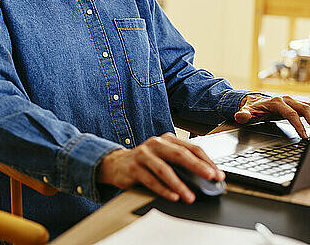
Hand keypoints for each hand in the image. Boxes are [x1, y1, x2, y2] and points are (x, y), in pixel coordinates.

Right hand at [97, 132, 224, 203]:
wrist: (117, 163)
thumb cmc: (146, 161)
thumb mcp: (164, 156)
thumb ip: (181, 162)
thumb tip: (205, 177)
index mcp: (168, 139)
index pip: (191, 147)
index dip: (206, 160)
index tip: (217, 174)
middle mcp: (156, 144)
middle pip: (180, 154)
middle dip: (197, 167)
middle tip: (210, 177)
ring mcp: (144, 154)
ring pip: (165, 169)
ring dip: (180, 184)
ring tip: (190, 196)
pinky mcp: (134, 167)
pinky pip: (151, 180)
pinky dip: (163, 189)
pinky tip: (173, 196)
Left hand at [234, 94, 309, 138]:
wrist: (253, 100)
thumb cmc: (252, 108)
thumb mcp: (247, 112)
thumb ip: (243, 115)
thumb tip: (240, 116)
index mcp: (276, 102)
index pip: (291, 114)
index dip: (298, 125)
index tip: (304, 136)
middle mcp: (285, 99)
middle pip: (302, 107)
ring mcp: (290, 101)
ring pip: (306, 106)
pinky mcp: (294, 104)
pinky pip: (306, 107)